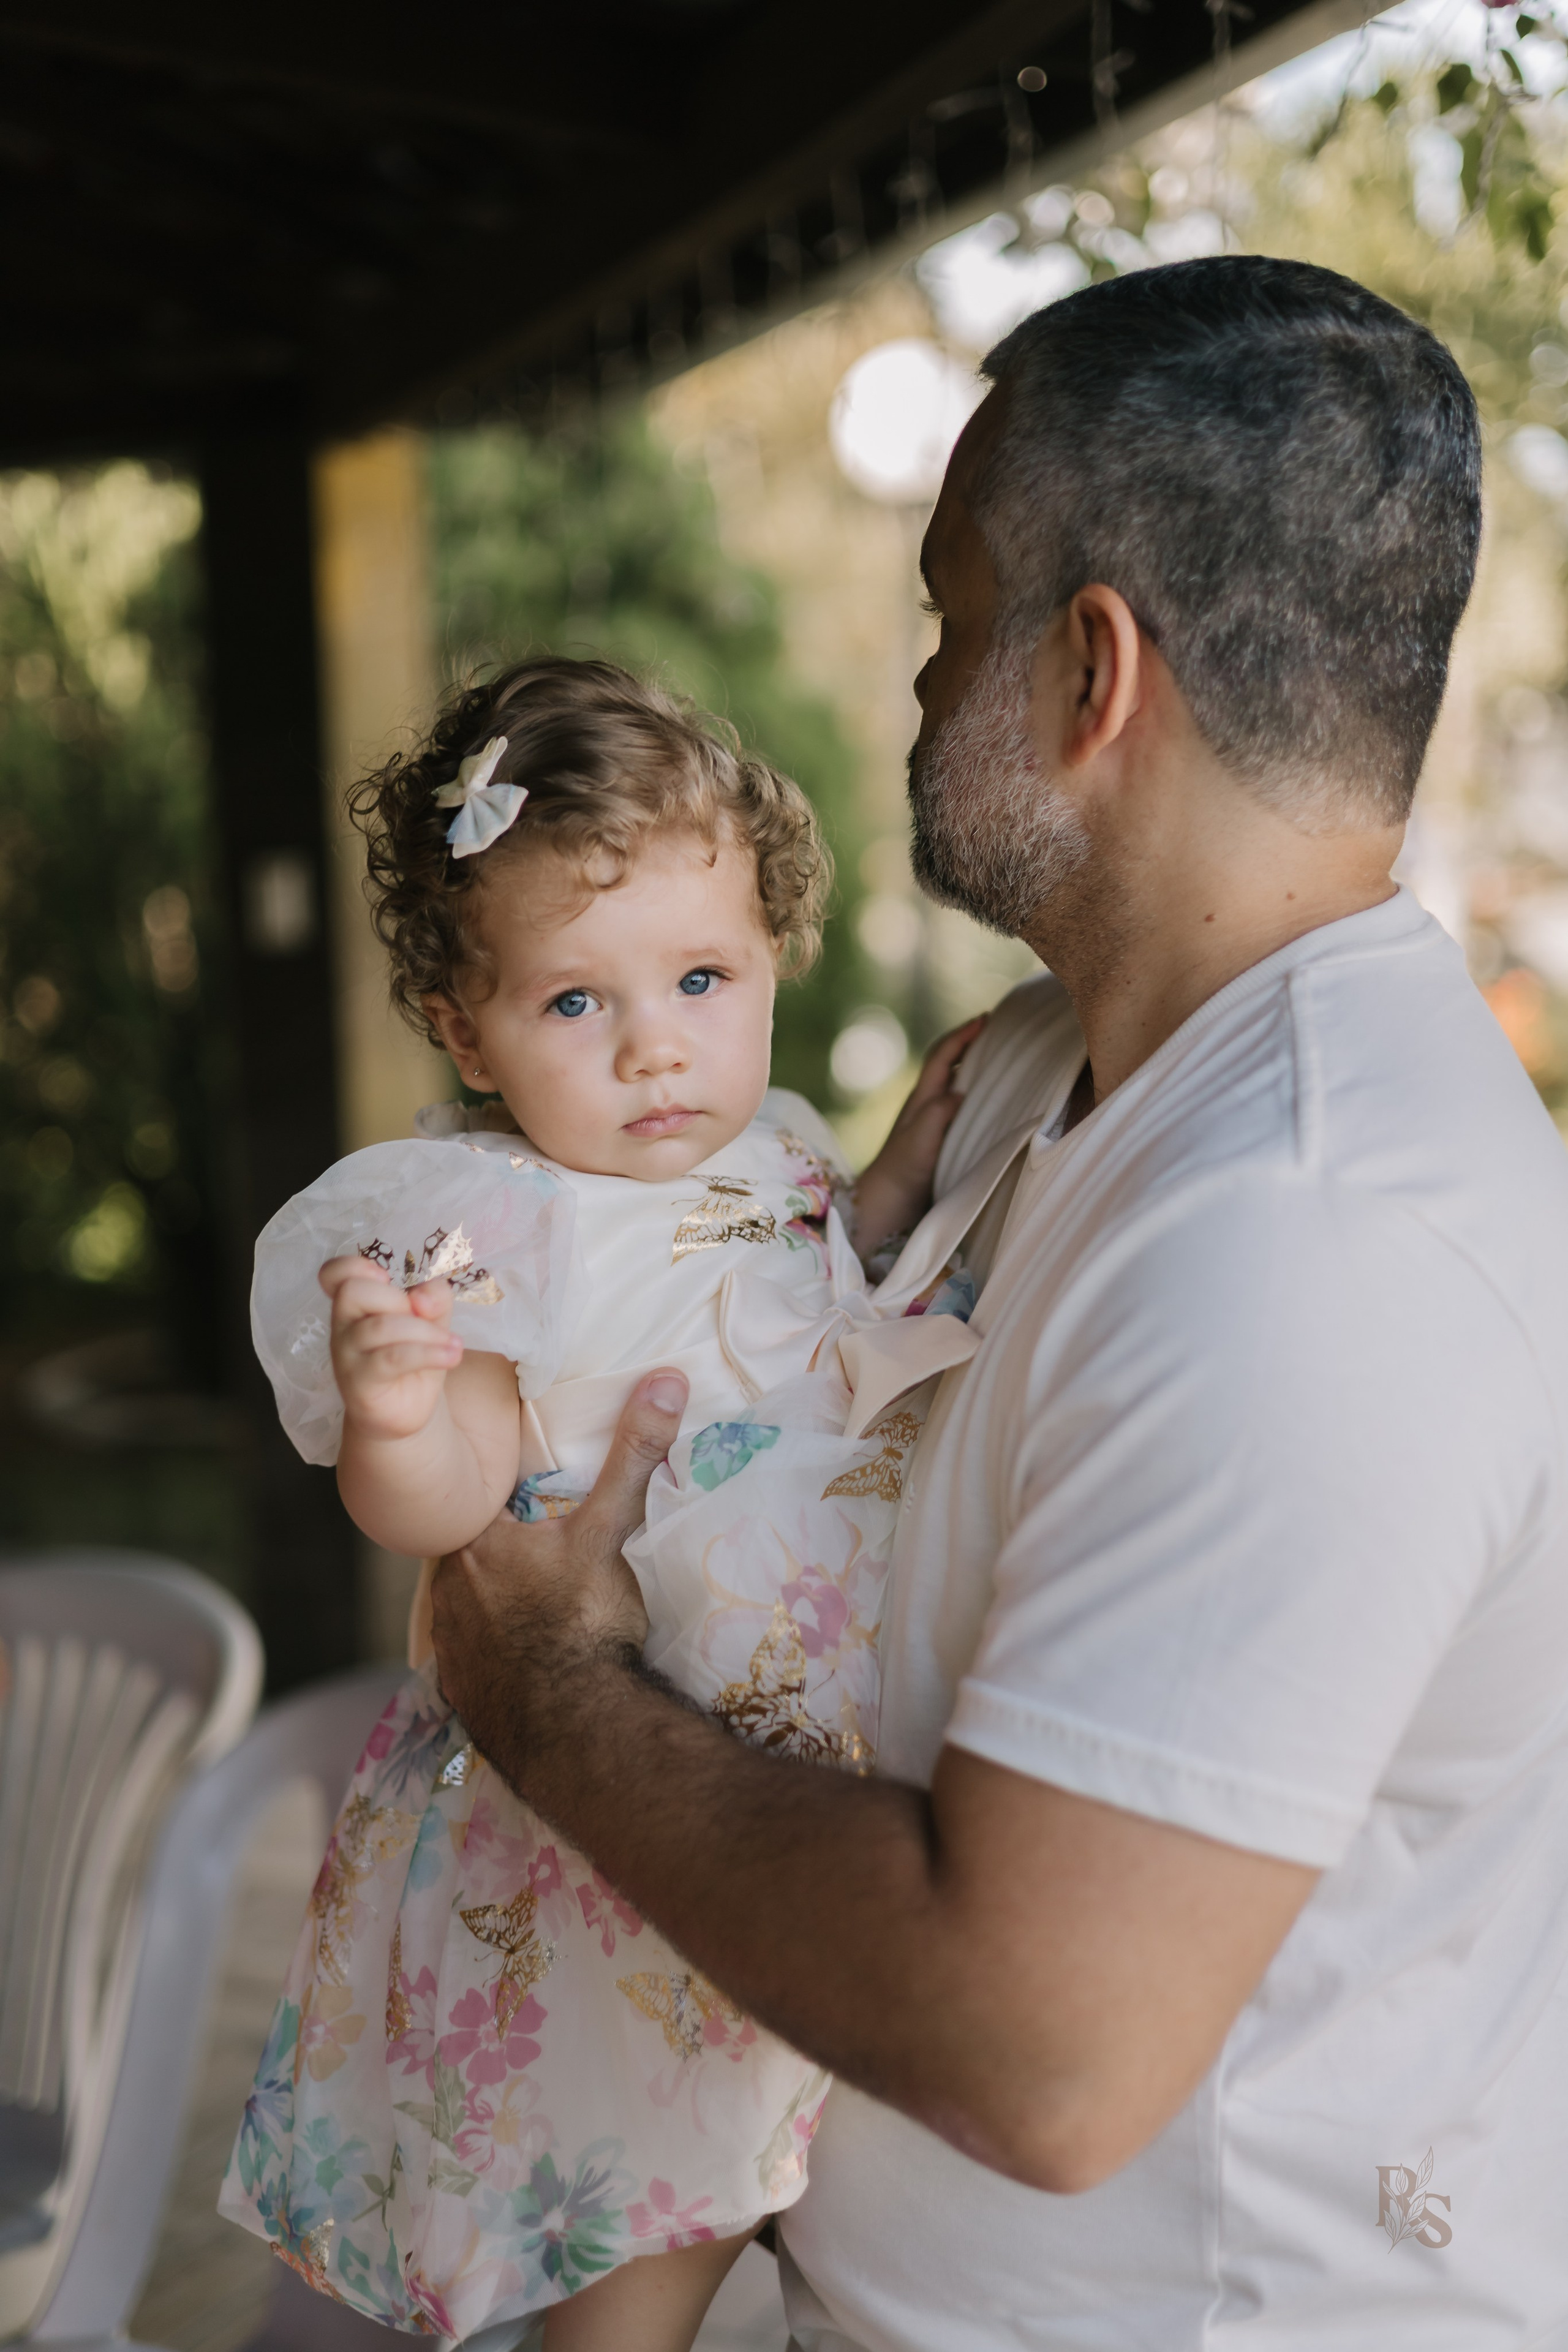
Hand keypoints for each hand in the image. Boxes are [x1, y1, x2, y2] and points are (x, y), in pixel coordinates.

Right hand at [319, 1254, 461, 1441]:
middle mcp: (343, 1325)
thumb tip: (421, 1297)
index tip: (385, 1277)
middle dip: (399, 1299)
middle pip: (355, 1290)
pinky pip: (392, 1358)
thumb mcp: (431, 1319)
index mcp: (356, 1304)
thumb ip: (433, 1296)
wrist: (406, 1411)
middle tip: (424, 1319)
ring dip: (425, 1331)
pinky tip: (451, 1356)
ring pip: (380, 1326)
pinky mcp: (359, 1383)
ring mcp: (346, 1355)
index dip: (352, 1266)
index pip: (332, 1274)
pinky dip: (429, 1353)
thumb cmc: (414, 1357)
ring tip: (452, 1344)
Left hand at [430, 1368, 688, 1781]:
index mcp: (474, 1543)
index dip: (502, 1503)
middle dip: (499, 1552)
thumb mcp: (611, 1530)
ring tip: (538, 1607)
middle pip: (468, 1555)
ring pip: (464, 1608)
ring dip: (492, 1604)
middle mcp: (447, 1591)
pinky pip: (471, 1661)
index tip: (529, 1506)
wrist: (575, 1728)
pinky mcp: (460, 1695)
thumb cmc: (585, 1620)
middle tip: (542, 1555)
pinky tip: (526, 1660)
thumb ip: (633, 1455)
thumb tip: (666, 1379)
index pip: (474, 1504)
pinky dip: (494, 1656)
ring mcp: (449, 1648)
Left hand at [851, 1015, 985, 1261]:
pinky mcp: (937, 1139)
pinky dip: (974, 1093)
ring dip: (973, 1066)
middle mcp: (925, 1104)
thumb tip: (961, 1093)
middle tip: (997, 1030)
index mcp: (921, 1097)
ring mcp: (930, 1121)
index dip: (963, 1034)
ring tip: (999, 1057)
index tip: (985, 1018)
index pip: (943, 1055)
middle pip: (948, 1063)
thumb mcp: (921, 1138)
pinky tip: (990, 1100)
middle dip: (969, 1042)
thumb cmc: (902, 1171)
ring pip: (954, 1083)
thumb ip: (939, 1111)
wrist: (887, 1204)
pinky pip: (958, 1106)